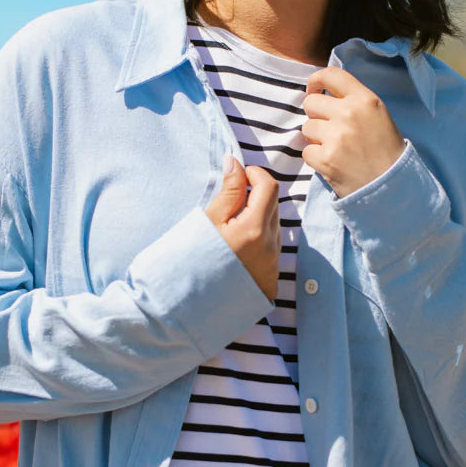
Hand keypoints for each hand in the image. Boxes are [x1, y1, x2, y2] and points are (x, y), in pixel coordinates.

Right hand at [204, 158, 280, 300]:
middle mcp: (269, 247)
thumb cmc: (193, 260)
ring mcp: (273, 265)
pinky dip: (260, 239)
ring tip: (232, 228)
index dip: (256, 174)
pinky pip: (273, 248)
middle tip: (233, 201)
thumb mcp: (208, 221)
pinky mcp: (272, 278)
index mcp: (253, 230)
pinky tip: (238, 248)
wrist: (190, 303)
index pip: (269, 187)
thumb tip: (236, 163)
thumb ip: (228, 191)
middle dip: (257, 195)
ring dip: (259, 218)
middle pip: (274, 205)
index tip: (241, 175)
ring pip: (274, 227)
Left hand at [301, 66, 406, 197]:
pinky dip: (316, 158)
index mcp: (365, 99)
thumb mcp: (378, 116)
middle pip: (311, 103)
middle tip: (328, 129)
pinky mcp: (325, 158)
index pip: (331, 74)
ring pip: (306, 127)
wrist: (393, 186)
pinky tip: (333, 163)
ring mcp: (336, 136)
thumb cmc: (386, 152)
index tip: (314, 89)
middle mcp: (349, 113)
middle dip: (315, 115)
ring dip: (315, 138)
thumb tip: (323, 95)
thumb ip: (354, 102)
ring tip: (335, 149)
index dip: (316, 80)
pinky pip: (306, 151)